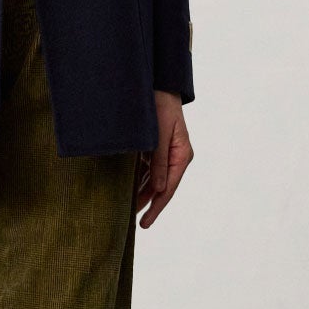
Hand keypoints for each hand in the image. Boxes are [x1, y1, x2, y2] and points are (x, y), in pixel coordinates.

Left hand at [136, 90, 191, 227]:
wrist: (157, 85)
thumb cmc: (160, 107)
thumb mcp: (158, 136)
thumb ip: (159, 162)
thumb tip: (160, 188)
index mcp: (181, 155)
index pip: (169, 188)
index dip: (157, 207)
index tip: (144, 223)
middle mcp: (175, 157)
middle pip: (161, 187)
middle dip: (147, 203)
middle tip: (132, 220)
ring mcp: (165, 153)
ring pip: (153, 179)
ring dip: (141, 192)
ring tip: (127, 208)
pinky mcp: (155, 148)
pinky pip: (147, 169)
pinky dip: (138, 179)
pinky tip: (128, 189)